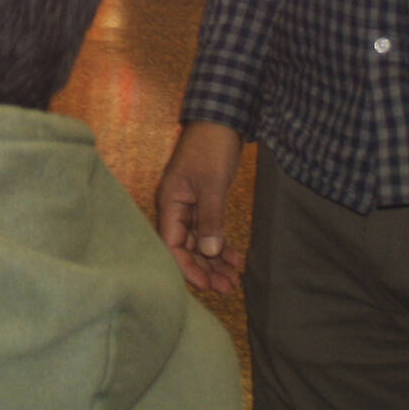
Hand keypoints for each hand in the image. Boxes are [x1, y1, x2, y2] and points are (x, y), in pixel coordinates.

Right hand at [154, 121, 244, 292]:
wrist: (221, 120)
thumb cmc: (211, 148)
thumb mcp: (212, 184)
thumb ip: (210, 219)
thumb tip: (210, 252)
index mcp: (170, 204)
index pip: (171, 246)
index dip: (187, 268)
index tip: (208, 284)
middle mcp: (177, 209)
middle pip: (186, 249)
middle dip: (206, 270)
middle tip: (228, 289)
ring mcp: (191, 207)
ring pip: (200, 243)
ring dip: (216, 262)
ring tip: (235, 281)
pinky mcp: (206, 204)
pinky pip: (211, 231)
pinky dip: (223, 246)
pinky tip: (237, 260)